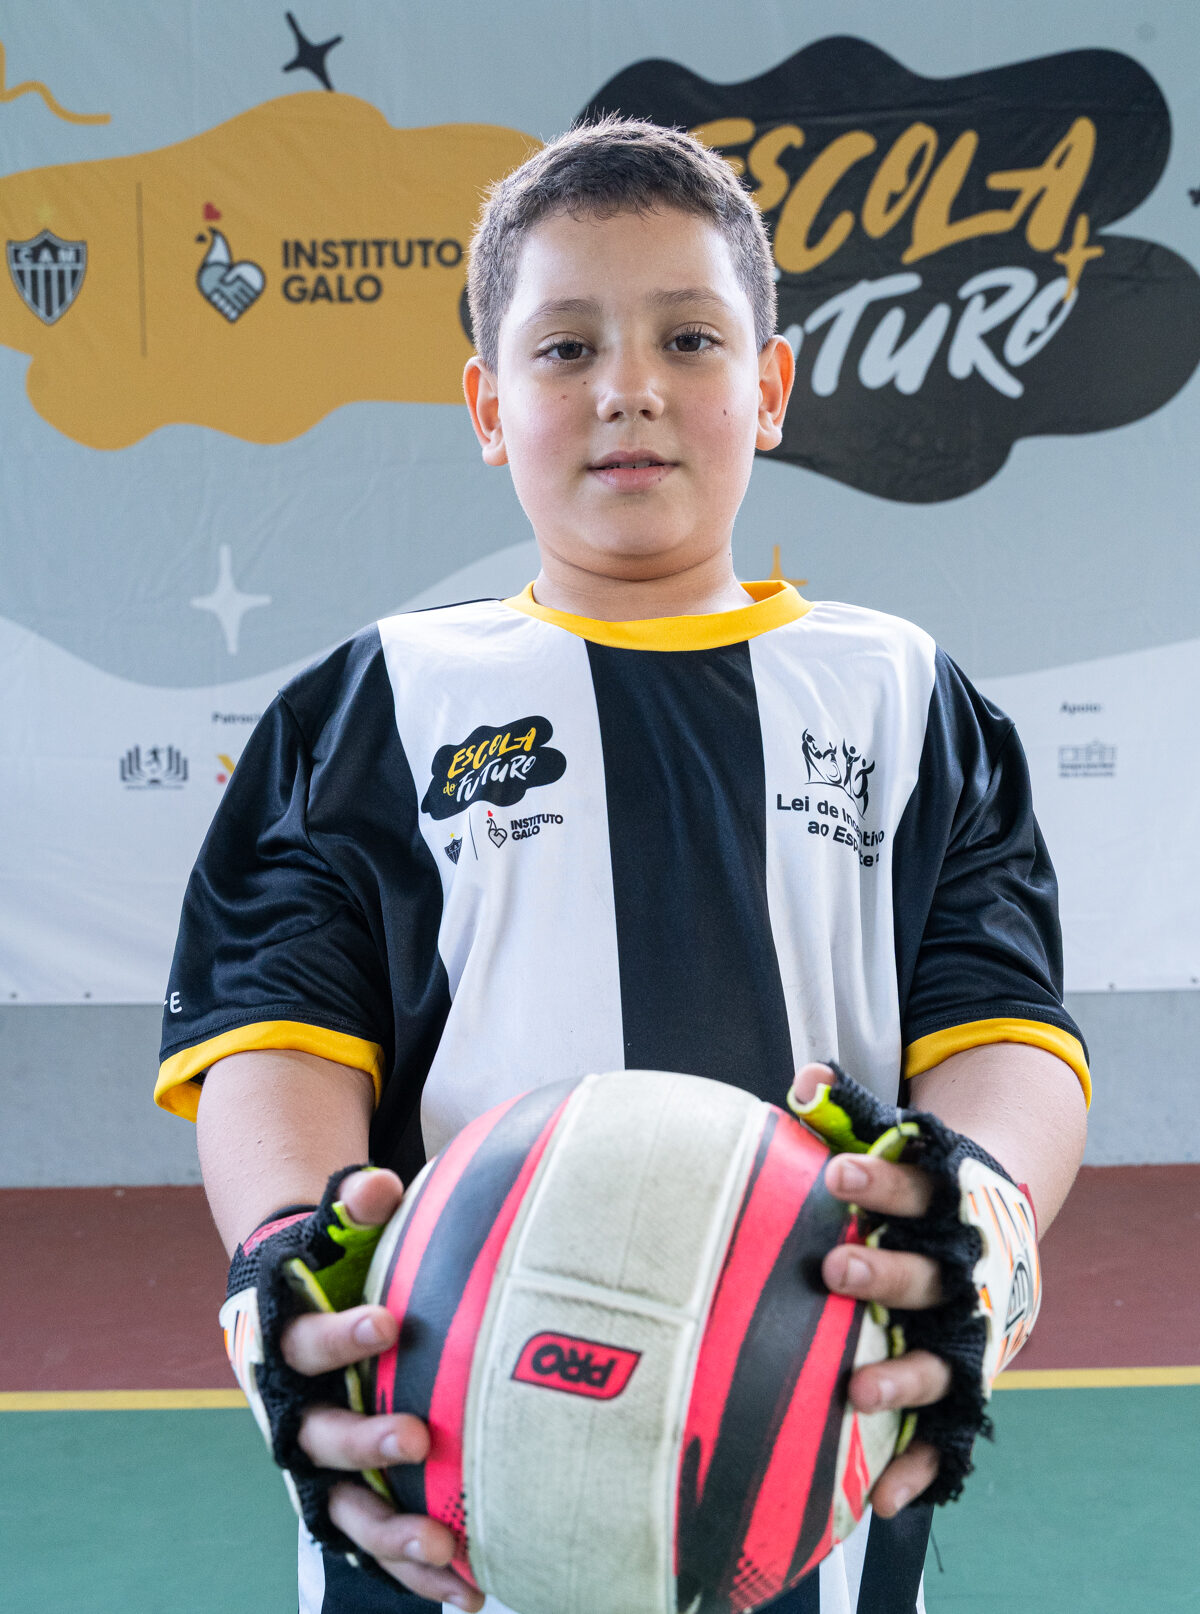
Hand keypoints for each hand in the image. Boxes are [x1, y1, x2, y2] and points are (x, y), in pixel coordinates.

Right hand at [280, 1169, 485, 1611]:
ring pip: (346, 1507)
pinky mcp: (348, 1498)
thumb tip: (379, 1183)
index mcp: (291, 1345)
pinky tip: (468, 1590)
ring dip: (392, 1528)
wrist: (291, 1315)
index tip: (389, 1323)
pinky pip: (377, 1540)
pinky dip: (414, 1569)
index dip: (343, 1335)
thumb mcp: (334, 1235)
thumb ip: (354, 1207)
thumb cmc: (328, 1270)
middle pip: (322, 1436)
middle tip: (416, 1438)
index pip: (307, 1341)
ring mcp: (322, 1464)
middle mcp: (298, 1412)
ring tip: (446, 1544)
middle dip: (367, 1440)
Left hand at [793, 1063, 951, 1517]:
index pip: (914, 1189)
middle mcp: (962, 1274)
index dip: (877, 1184)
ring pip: (942, 1359)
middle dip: (884, 1275)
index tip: (835, 1176)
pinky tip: (884, 1498)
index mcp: (944, 1208)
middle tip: (837, 1267)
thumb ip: (847, 1112)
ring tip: (857, 1388)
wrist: (996, 1225)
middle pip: (927, 1277)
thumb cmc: (917, 1187)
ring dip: (901, 1374)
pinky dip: (919, 1464)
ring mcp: (968, 1333)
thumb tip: (802, 1078)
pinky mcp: (965, 1381)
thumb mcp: (893, 1143)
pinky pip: (945, 1431)